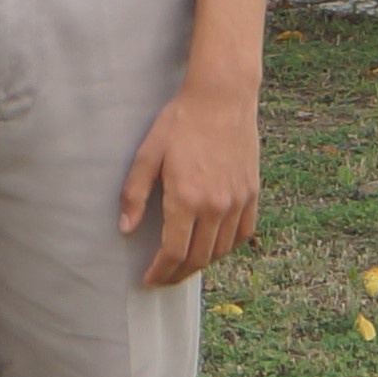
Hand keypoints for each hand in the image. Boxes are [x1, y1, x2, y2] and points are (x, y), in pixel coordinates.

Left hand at [118, 81, 260, 286]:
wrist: (222, 98)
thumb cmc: (180, 122)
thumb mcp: (148, 154)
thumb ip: (135, 194)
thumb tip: (126, 228)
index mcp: (186, 198)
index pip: (174, 252)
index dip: (160, 271)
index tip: (149, 279)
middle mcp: (215, 205)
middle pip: (198, 258)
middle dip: (178, 274)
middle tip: (163, 278)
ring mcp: (237, 200)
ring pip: (220, 250)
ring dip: (201, 264)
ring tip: (184, 265)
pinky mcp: (251, 193)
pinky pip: (243, 233)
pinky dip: (227, 248)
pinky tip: (213, 248)